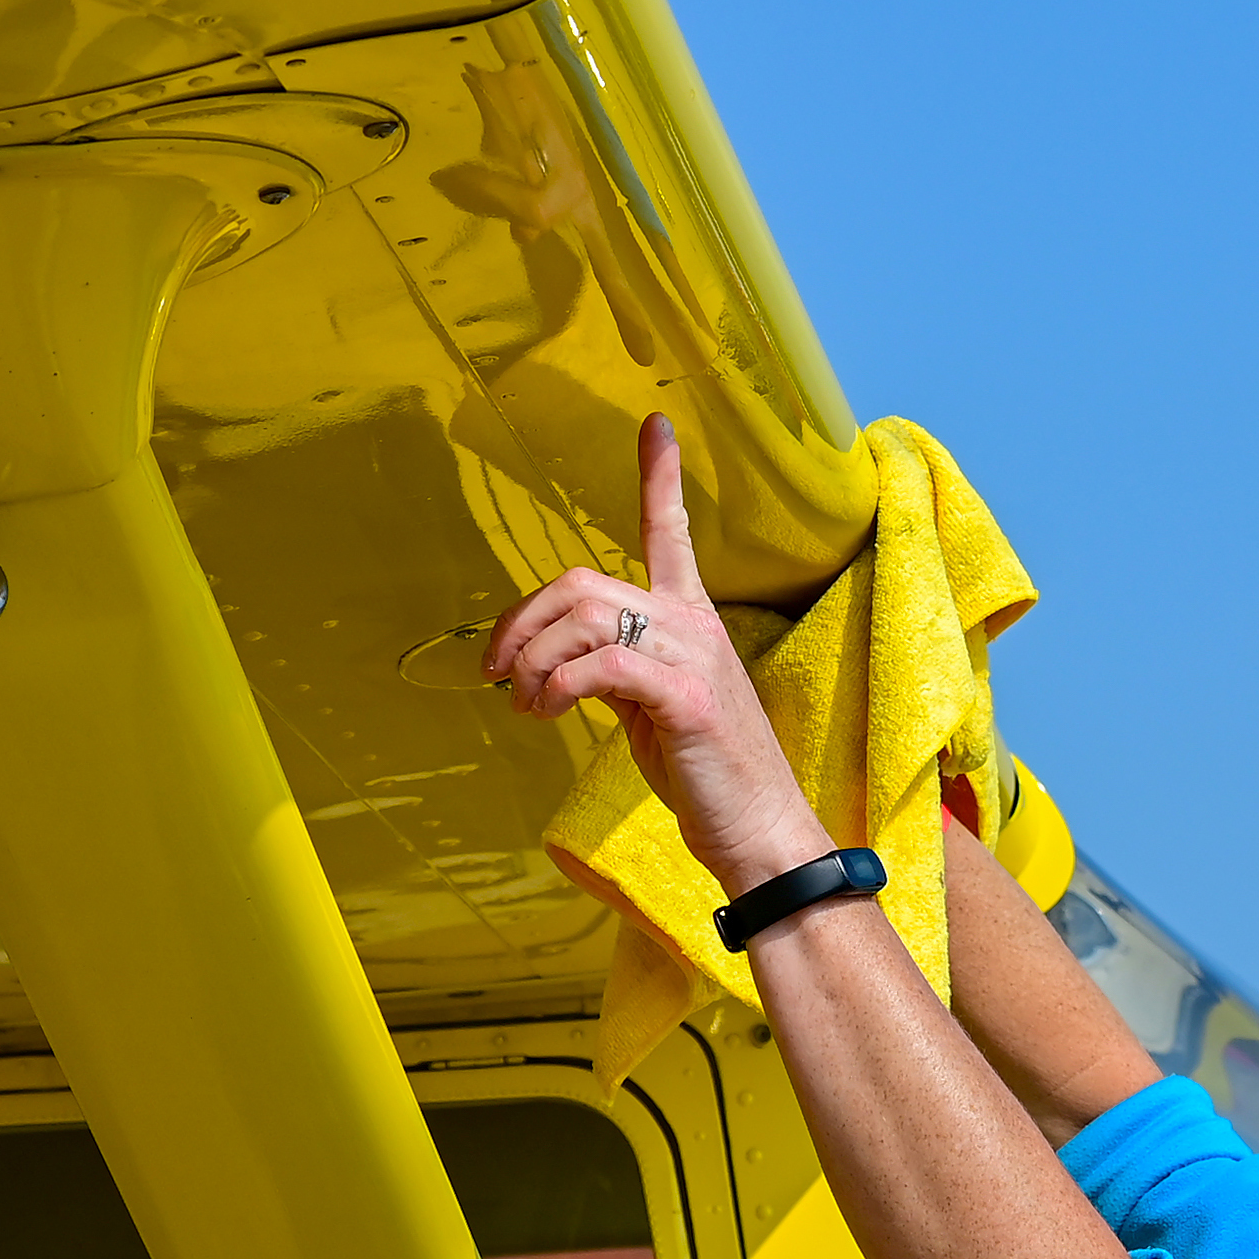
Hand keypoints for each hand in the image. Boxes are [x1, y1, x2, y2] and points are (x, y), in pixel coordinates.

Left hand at [485, 415, 833, 893]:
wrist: (760, 834)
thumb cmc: (709, 777)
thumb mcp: (652, 712)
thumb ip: (614, 672)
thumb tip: (556, 665)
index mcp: (691, 620)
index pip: (672, 532)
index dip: (661, 476)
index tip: (656, 425)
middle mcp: (694, 624)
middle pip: (583, 582)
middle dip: (522, 619)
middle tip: (498, 669)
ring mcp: (693, 656)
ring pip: (585, 617)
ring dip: (533, 660)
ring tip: (525, 702)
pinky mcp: (685, 697)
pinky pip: (601, 665)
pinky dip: (557, 686)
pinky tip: (547, 712)